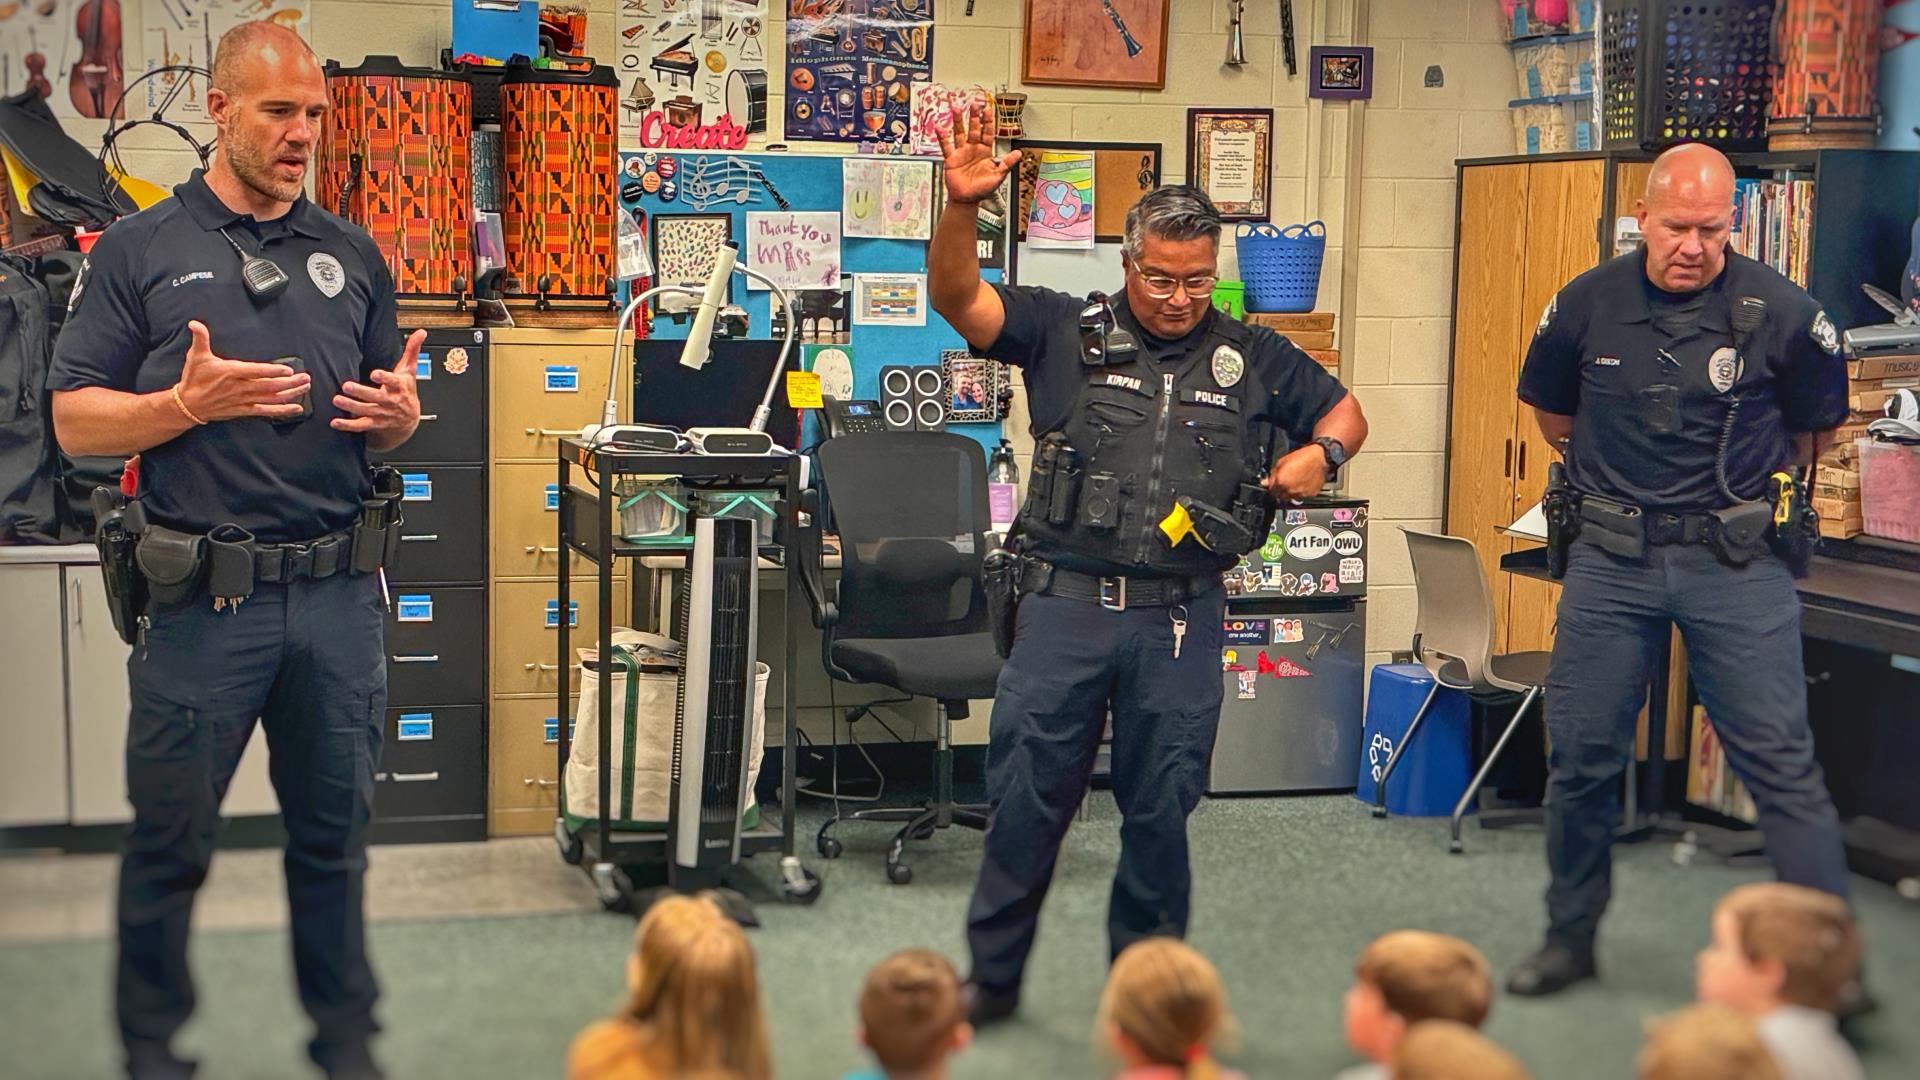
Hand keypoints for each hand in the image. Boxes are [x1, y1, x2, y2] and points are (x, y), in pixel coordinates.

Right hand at [175, 320, 309, 421]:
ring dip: (290, 393)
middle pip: (269, 386)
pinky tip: (296, 408)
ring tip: (305, 387)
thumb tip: (195, 324)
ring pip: (271, 398)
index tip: (288, 370)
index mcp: (230, 372)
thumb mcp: (196, 356)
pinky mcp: (245, 409)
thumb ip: (200, 338)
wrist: (188, 404)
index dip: (272, 371)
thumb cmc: (194, 379)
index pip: (255, 372)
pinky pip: (266, 411)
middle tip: (305, 377)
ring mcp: (244, 400)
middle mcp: (240, 387)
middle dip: (290, 382)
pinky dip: (282, 410)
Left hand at [331, 329, 426, 435]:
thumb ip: (412, 351)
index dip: (385, 378)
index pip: (393, 382)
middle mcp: (390, 401)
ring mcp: (382, 414)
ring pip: (366, 411)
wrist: (409, 421)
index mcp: (399, 387)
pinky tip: (336, 422)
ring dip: (351, 406)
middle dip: (361, 392)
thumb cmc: (406, 391)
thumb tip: (421, 333)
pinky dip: (348, 425)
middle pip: (376, 397)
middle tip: (347, 385)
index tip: (375, 374)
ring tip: (337, 400)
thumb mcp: (410, 372)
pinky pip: (361, 426)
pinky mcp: (374, 423)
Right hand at [937, 99, 1020, 204]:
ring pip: (960, 133)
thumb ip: (1007, 164)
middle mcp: (973, 149)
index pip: (988, 133)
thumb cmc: (982, 190)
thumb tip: (1019, 153)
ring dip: (959, 121)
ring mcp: (962, 152)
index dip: (988, 121)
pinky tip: (939, 127)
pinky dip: (942, 136)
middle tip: (974, 104)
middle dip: (974, 116)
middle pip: (974, 129)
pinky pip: (946, 145)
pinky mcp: (951, 158)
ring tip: (957, 109)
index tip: (988, 110)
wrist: (967, 200)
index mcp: (985, 152)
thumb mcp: (998, 176)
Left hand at [1263, 445, 1330, 501]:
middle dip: (1281, 491)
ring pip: (1291, 498)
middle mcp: (1290, 490)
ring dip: (1291, 492)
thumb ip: (1272, 474)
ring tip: (1296, 482)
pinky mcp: (1310, 495)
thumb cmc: (1302, 457)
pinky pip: (1302, 497)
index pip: (1271, 492)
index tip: (1275, 484)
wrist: (1319, 457)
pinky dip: (1301, 492)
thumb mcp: (1281, 462)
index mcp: (1281, 482)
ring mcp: (1300, 494)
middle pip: (1280, 497)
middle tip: (1286, 482)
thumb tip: (1265, 482)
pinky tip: (1303, 483)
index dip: (1273, 487)